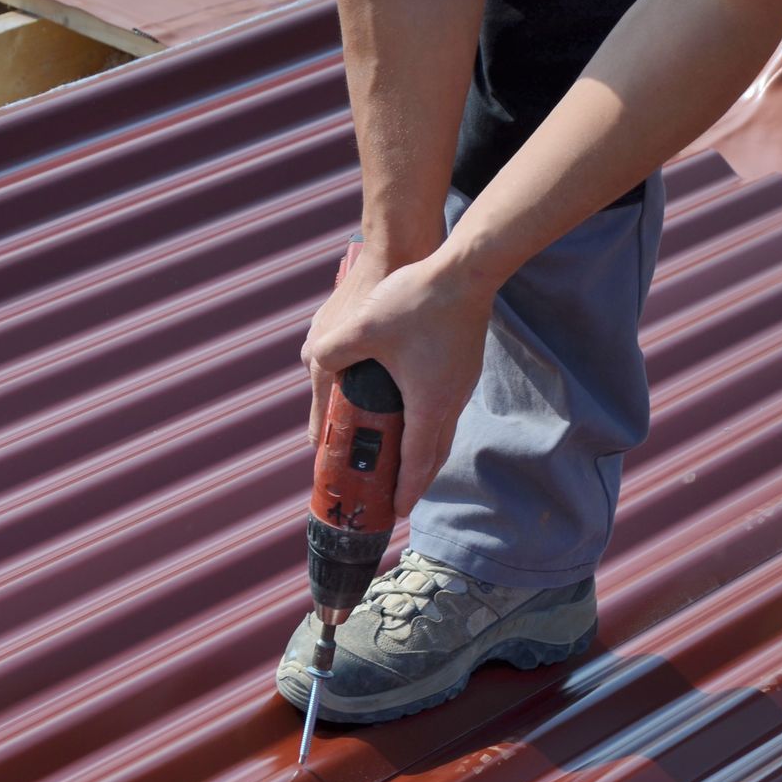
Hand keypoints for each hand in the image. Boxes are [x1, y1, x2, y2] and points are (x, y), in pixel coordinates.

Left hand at [300, 251, 494, 518]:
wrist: (466, 268)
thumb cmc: (417, 301)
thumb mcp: (363, 328)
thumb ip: (331, 351)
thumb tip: (315, 363)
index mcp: (427, 403)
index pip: (415, 460)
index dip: (405, 489)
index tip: (396, 512)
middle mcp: (450, 400)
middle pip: (434, 455)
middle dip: (416, 482)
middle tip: (398, 501)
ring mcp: (462, 384)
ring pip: (443, 433)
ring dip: (425, 456)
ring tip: (406, 470)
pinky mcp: (465, 368)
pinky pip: (447, 412)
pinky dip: (432, 430)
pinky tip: (416, 422)